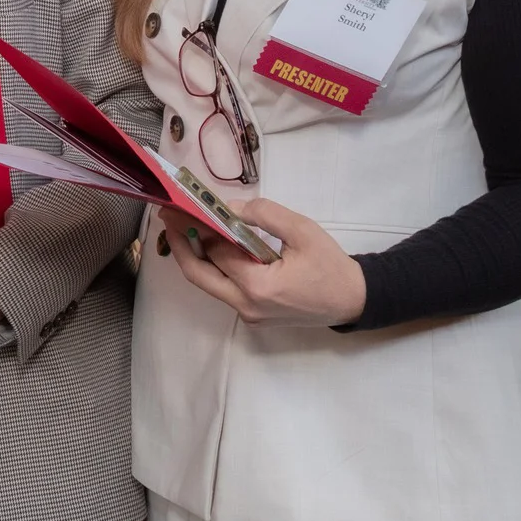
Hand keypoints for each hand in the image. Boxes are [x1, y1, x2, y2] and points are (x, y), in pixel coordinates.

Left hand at [159, 200, 366, 327]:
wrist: (352, 300)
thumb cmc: (330, 266)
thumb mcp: (302, 231)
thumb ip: (265, 215)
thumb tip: (230, 208)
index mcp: (258, 287)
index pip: (216, 253)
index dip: (197, 228)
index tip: (182, 206)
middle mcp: (246, 306)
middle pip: (199, 276)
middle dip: (180, 245)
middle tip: (168, 218)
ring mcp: (249, 314)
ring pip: (210, 284)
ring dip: (194, 256)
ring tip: (184, 227)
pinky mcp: (253, 314)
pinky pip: (225, 288)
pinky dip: (214, 266)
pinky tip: (210, 243)